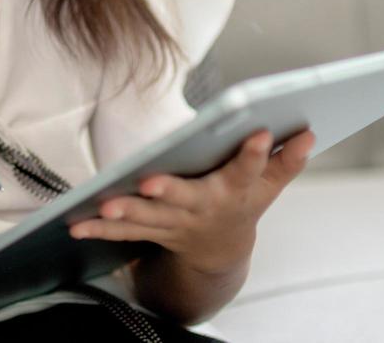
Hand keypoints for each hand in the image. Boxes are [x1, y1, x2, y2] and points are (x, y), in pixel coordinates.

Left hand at [69, 128, 315, 274]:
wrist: (219, 251)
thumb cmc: (242, 204)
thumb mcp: (268, 185)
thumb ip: (285, 160)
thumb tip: (308, 131)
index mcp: (234, 192)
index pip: (246, 170)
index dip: (252, 153)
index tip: (257, 131)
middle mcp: (203, 209)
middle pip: (186, 199)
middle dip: (169, 192)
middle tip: (150, 183)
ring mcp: (174, 223)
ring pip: (148, 218)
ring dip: (125, 214)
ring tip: (103, 206)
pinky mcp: (149, 230)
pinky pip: (121, 231)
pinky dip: (98, 228)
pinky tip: (75, 222)